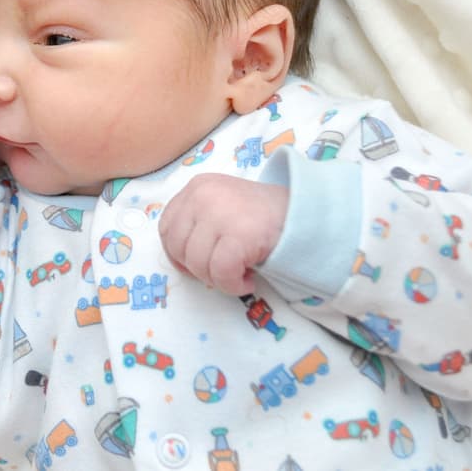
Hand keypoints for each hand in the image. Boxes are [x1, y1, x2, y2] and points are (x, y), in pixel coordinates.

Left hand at [158, 173, 288, 296]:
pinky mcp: (239, 234)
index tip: (194, 265)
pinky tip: (247, 280)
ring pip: (197, 263)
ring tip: (239, 274)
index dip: (176, 253)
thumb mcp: (221, 206)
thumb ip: (197, 222)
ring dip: (217, 279)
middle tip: (221, 272)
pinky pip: (220, 272)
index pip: (166, 227)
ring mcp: (220, 212)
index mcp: (197, 187)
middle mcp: (203, 195)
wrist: (305, 214)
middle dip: (197, 269)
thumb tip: (178, 259)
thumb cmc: (261, 217)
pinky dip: (232, 284)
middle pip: (178, 247)